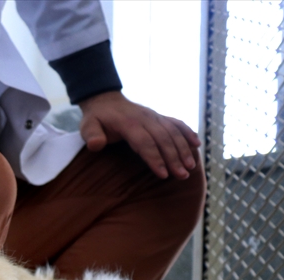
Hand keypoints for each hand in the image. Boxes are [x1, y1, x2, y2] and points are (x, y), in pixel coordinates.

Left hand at [78, 91, 199, 179]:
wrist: (105, 100)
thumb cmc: (96, 118)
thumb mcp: (87, 126)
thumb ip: (91, 135)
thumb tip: (96, 145)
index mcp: (128, 123)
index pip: (144, 142)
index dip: (154, 158)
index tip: (163, 174)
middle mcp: (145, 118)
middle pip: (163, 139)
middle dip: (174, 158)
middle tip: (182, 176)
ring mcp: (154, 116)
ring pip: (173, 132)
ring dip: (183, 149)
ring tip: (191, 167)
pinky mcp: (159, 117)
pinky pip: (176, 123)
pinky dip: (187, 133)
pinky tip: (196, 145)